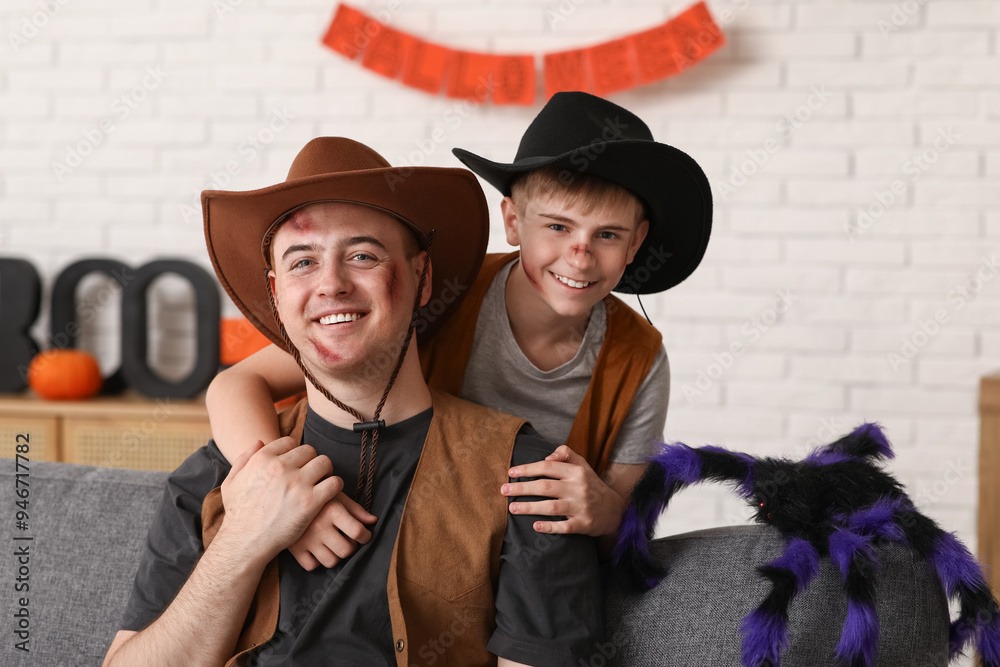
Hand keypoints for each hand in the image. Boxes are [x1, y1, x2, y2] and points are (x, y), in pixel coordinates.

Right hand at [218, 437, 342, 562]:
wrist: (244, 542)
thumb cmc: (238, 515)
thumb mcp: (231, 483)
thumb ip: (243, 459)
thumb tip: (259, 441)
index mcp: (262, 459)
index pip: (290, 442)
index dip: (295, 452)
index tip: (297, 464)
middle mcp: (280, 467)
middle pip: (309, 451)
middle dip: (311, 461)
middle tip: (311, 474)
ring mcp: (297, 483)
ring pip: (324, 463)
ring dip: (325, 471)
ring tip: (322, 482)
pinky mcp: (310, 501)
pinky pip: (334, 483)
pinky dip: (335, 486)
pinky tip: (329, 494)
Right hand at [287, 493, 377, 570]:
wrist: (282, 498)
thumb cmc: (314, 496)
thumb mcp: (335, 496)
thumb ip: (355, 509)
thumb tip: (373, 521)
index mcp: (333, 510)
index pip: (358, 532)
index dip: (366, 536)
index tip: (365, 535)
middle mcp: (320, 527)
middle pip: (346, 550)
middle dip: (351, 547)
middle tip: (348, 540)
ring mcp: (306, 540)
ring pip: (331, 561)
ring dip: (336, 555)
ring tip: (333, 545)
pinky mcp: (294, 549)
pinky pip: (311, 566)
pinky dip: (316, 561)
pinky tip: (317, 550)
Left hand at [501, 445, 625, 537]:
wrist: (614, 510)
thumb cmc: (591, 485)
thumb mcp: (582, 465)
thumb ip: (565, 454)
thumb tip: (546, 456)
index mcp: (576, 472)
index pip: (548, 467)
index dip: (528, 469)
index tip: (511, 472)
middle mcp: (578, 488)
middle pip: (545, 487)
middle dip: (522, 488)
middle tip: (503, 490)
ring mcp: (580, 507)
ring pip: (551, 507)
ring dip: (529, 507)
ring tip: (512, 508)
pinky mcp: (583, 524)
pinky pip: (564, 526)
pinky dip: (550, 527)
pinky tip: (535, 526)